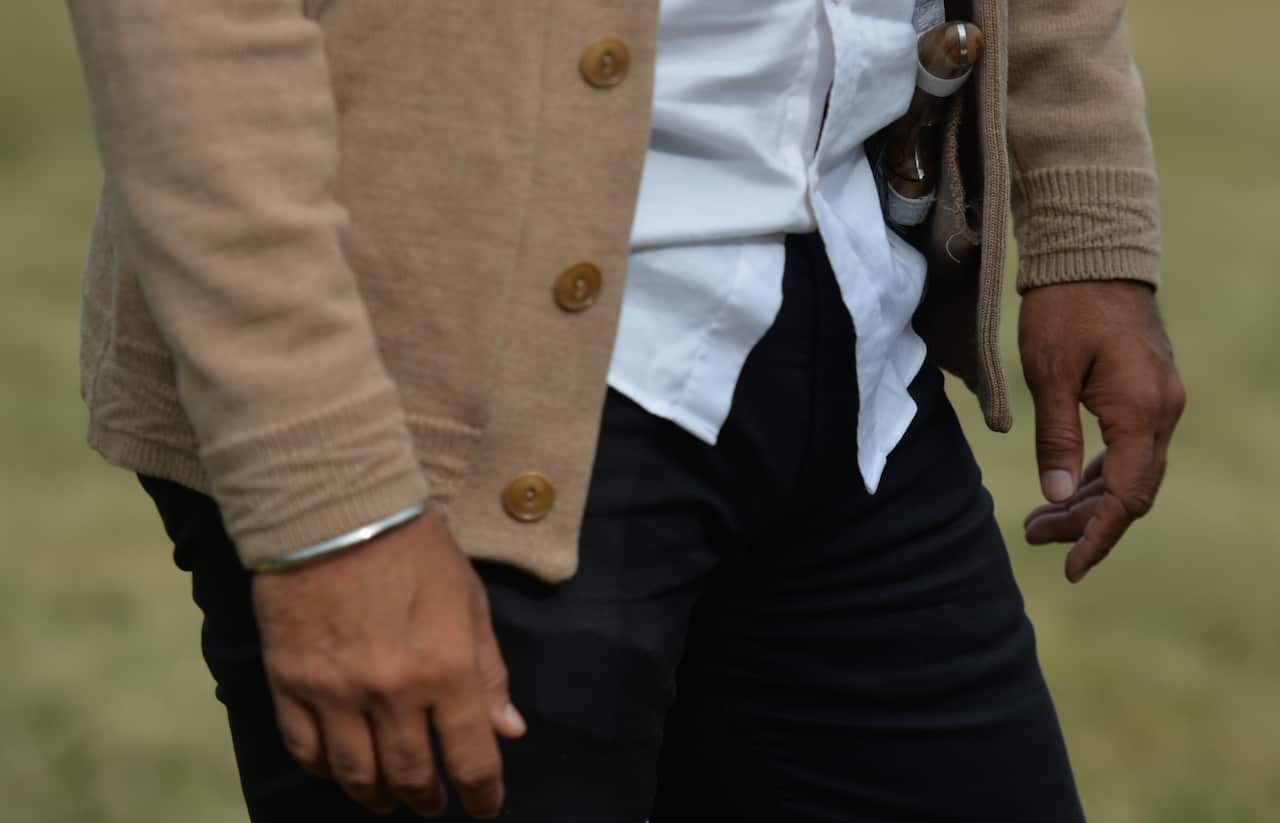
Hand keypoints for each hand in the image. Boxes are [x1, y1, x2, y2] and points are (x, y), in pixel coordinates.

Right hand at [252, 511, 526, 817]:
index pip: (471, 757)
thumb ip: (489, 671)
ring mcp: (336, 693)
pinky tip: (341, 768)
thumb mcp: (470, 601)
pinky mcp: (290, 684)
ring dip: (377, 795)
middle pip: (412, 774)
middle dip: (427, 797)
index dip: (482, 793)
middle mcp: (393, 692)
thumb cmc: (415, 549)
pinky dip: (326, 769)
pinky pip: (306, 749)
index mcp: (448, 670)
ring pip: (357, 774)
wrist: (334, 511)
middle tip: (433, 801)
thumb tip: (510, 730)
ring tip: (388, 797)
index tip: (484, 806)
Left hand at [1019, 281, 1185, 582]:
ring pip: (1130, 472)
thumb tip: (1054, 496)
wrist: (1093, 252)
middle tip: (1032, 534)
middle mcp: (1162, 411)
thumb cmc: (1064, 306)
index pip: (1126, 495)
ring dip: (1087, 499)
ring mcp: (1160, 401)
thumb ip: (1056, 438)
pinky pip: (1129, 449)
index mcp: (1141, 411)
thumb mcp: (1047, 374)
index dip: (1098, 536)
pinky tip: (1064, 487)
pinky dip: (1098, 473)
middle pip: (1130, 490)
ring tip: (1038, 520)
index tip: (1070, 567)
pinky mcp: (1147, 392)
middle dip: (1084, 522)